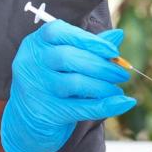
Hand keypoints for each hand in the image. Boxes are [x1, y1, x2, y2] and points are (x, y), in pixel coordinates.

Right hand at [1, 21, 135, 151]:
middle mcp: (31, 62)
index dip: (89, 40)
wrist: (27, 118)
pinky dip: (106, 105)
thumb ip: (90, 45)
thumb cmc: (52, 79)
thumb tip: (119, 34)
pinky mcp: (44, 112)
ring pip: (74, 83)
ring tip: (118, 89)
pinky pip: (80, 108)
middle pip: (68, 58)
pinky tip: (123, 102)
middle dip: (101, 66)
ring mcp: (35, 88)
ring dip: (103, 86)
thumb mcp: (65, 57)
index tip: (113, 51)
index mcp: (35, 43)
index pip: (59, 32)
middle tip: (122, 74)